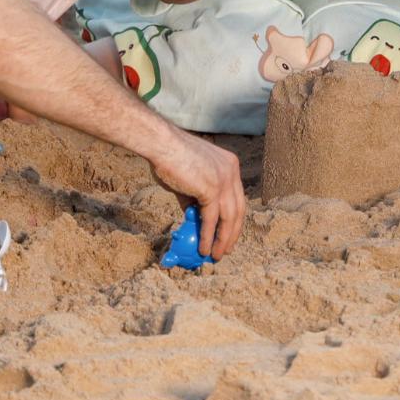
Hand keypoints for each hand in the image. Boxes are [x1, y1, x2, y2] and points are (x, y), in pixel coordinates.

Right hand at [150, 129, 247, 258]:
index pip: (237, 197)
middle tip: (225, 249)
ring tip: (215, 255)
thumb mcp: (189, 178)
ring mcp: (224, 179)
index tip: (228, 234)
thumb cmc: (169, 157)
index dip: (234, 218)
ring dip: (222, 240)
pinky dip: (208, 235)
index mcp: (229, 165)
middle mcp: (231, 171)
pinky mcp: (212, 188)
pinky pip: (212, 219)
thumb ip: (195, 197)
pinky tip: (203, 248)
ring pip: (229, 217)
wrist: (161, 144)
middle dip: (232, 233)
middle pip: (238, 210)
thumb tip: (194, 216)